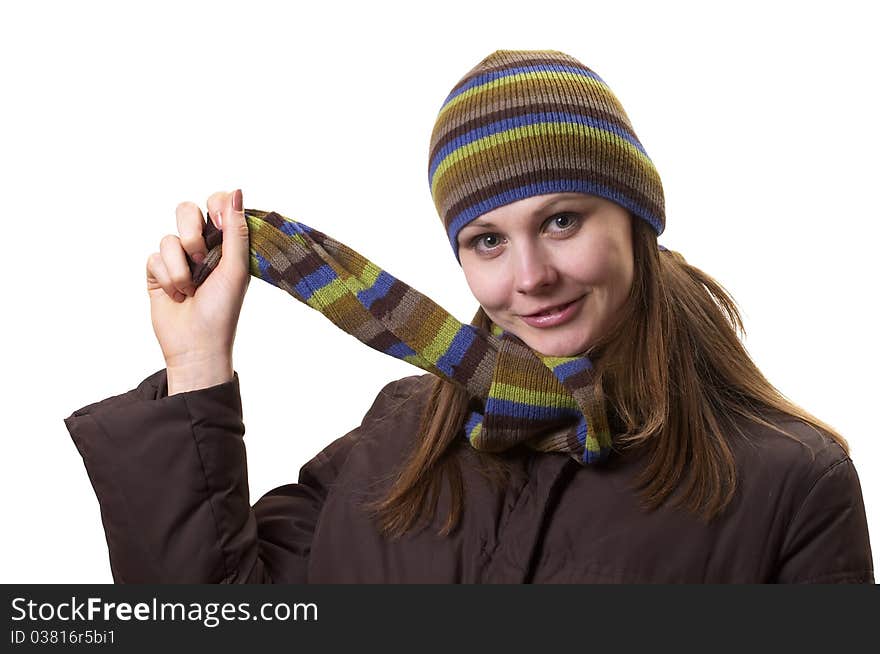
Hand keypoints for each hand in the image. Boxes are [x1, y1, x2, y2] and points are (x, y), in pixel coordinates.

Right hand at [146, 189, 249, 391]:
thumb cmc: (223, 310)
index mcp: (226, 243)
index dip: (215, 206)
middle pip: (186, 210)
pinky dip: (167, 278)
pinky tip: (176, 295)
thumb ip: (235, 231)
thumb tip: (236, 191)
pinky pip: (154, 257)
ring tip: (190, 289)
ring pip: (168, 238)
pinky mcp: (157, 272)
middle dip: (192, 234)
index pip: (217, 204)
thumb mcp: (236, 269)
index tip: (217, 221)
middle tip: (202, 259)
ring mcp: (177, 258)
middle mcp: (201, 246)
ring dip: (180, 267)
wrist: (196, 345)